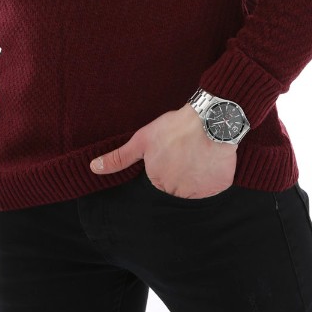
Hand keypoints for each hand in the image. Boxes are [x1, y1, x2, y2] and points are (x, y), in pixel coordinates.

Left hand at [90, 104, 236, 198]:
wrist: (209, 119)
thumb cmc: (174, 127)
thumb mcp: (142, 140)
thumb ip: (118, 158)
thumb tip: (93, 169)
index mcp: (158, 182)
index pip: (161, 181)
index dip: (167, 164)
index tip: (173, 150)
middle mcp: (178, 192)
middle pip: (178, 186)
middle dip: (181, 171)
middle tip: (186, 151)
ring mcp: (200, 191)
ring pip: (196, 187)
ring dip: (198, 174)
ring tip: (199, 152)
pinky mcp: (219, 186)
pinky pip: (216, 185)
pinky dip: (215, 174)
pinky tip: (211, 157)